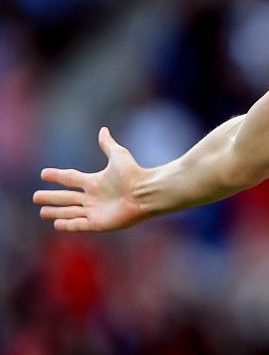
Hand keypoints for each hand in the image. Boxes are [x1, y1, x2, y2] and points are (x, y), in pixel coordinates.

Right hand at [34, 127, 149, 231]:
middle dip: (51, 198)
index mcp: (95, 182)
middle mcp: (93, 197)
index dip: (57, 176)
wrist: (145, 192)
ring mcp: (95, 211)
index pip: (71, 179)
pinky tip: (56, 224)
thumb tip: (103, 129)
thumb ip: (108, 144)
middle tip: (36, 197)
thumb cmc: (134, 173)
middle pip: (67, 197)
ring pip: (70, 212)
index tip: (43, 174)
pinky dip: (68, 224)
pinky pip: (79, 225)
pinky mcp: (99, 223)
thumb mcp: (118, 156)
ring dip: (56, 212)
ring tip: (42, 212)